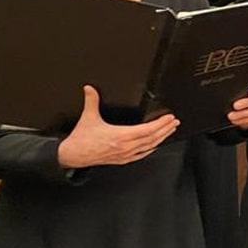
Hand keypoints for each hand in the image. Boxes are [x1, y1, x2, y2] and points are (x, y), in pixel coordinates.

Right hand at [57, 86, 178, 167]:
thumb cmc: (81, 139)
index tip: (169, 118)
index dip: (161, 124)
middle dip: (166, 130)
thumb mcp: (88, 117)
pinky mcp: (122, 159)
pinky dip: (151, 149)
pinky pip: (141, 155)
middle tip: (174, 123)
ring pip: (149, 147)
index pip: (147, 130)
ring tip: (170, 131)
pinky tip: (155, 145)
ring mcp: (125, 154)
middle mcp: (125, 147)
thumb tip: (89, 88)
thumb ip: (91, 101)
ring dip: (161, 138)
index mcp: (120, 136)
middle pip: (152, 138)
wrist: (73, 155)